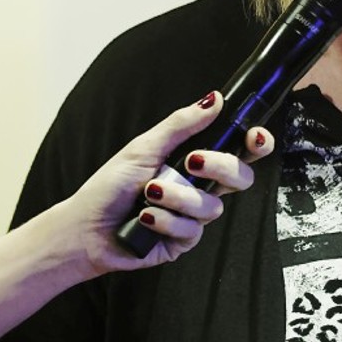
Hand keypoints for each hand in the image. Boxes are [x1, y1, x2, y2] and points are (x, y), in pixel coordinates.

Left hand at [68, 92, 274, 273]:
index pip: (238, 152)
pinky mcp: (183, 242)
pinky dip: (164, 221)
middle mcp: (199, 188)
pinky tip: (144, 219)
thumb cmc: (109, 185)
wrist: (85, 227)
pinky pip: (191, 231)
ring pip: (211, 206)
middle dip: (220, 166)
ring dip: (177, 197)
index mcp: (194, 162)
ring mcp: (193, 217)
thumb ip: (180, 125)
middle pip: (239, 177)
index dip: (256, 144)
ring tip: (147, 194)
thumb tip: (214, 99)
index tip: (255, 137)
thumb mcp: (143, 147)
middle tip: (191, 162)